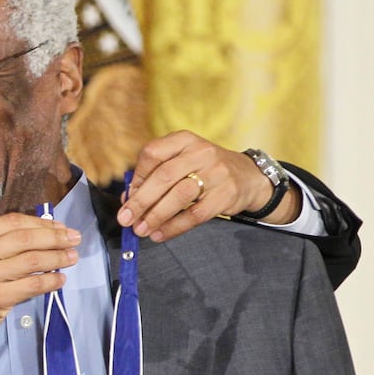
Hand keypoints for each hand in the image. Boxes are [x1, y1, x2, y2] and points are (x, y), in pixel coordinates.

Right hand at [0, 212, 80, 347]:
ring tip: (72, 257)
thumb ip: (2, 244)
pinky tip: (60, 280)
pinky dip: (51, 281)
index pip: (11, 222)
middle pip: (24, 238)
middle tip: (74, 239)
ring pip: (31, 260)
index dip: (41, 222)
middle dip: (55, 237)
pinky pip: (31, 285)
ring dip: (57, 257)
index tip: (61, 226)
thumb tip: (47, 232)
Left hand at [117, 130, 299, 240]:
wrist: (248, 176)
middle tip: (125, 219)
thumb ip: (156, 175)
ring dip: (156, 216)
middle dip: (140, 201)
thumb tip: (128, 199)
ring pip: (179, 196)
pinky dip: (174, 227)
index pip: (152, 153)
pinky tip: (160, 234)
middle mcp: (200, 152)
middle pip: (163, 176)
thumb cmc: (204, 170)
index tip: (127, 197)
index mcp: (184, 140)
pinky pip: (195, 214)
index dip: (137, 177)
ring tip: (141, 229)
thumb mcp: (183, 161)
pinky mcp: (225, 195)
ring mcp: (216, 173)